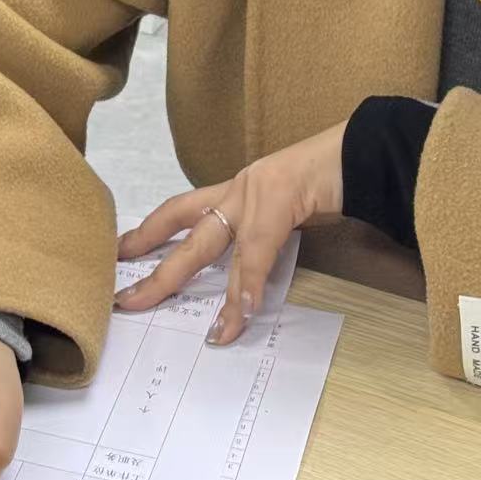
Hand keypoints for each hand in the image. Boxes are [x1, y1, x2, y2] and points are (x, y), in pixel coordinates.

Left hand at [114, 121, 346, 344]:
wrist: (361, 148)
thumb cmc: (328, 176)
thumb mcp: (286, 201)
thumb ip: (264, 231)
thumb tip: (250, 275)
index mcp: (234, 189)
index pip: (179, 211)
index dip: (147, 232)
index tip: (119, 253)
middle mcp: (236, 190)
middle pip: (181, 229)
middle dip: (155, 270)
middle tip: (126, 301)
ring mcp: (254, 196)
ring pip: (213, 247)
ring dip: (206, 290)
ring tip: (203, 330)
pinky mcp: (279, 204)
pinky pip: (259, 255)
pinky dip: (250, 287)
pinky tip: (242, 315)